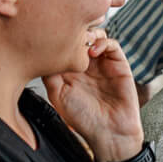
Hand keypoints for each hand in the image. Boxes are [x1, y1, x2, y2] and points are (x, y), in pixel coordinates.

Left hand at [43, 34, 143, 161]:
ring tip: (81, 41)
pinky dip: (103, 42)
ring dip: (88, 33)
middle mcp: (86, 63)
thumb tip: (43, 50)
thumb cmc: (83, 118)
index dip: (57, 36)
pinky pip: (112, 45)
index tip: (50, 34)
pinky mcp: (119, 64)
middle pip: (79, 36)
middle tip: (66, 32)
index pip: (63, 44)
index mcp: (69, 69)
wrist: (108, 132)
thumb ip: (50, 73)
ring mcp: (102, 63)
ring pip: (96, 36)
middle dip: (73, 30)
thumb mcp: (57, 94)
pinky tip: (93, 51)